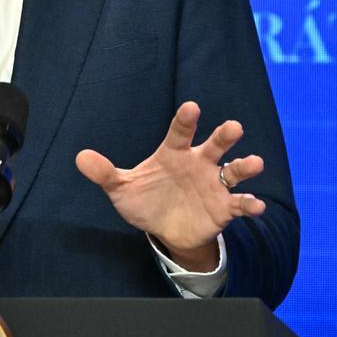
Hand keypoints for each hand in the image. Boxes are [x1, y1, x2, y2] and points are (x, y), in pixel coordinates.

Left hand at [75, 101, 265, 270]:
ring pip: (234, 171)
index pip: (180, 132)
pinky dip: (249, 204)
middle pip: (214, 145)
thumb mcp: (122, 189)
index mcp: (174, 153)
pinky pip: (239, 203)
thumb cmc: (146, 200)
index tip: (192, 107)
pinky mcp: (224, 207)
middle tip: (234, 127)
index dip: (186, 120)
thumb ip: (105, 173)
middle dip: (224, 135)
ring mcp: (214, 184)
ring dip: (245, 166)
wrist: (165, 229)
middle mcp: (199, 163)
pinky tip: (255, 205)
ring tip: (256, 162)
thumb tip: (80, 157)